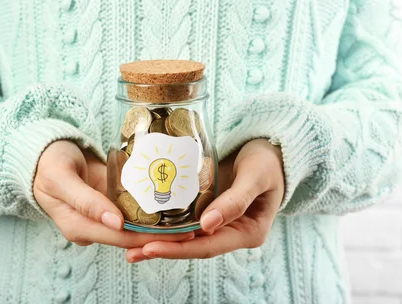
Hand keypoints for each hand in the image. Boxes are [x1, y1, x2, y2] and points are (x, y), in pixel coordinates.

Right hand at [34, 140, 193, 247]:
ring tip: (190, 220)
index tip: (175, 234)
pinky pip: (133, 210)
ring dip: (161, 225)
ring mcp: (102, 216)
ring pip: (135, 225)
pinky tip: (174, 205)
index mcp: (77, 226)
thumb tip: (116, 222)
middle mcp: (93, 227)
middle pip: (132, 236)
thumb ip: (85, 201)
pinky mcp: (109, 204)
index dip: (149, 237)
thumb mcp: (60, 178)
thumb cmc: (48, 163)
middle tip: (193, 229)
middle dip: (162, 235)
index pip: (119, 237)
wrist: (43, 154)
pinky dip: (152, 210)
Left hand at [125, 139, 283, 261]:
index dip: (179, 248)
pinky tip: (145, 225)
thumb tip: (208, 224)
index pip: (209, 246)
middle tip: (131, 252)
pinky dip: (167, 225)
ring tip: (130, 246)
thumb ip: (236, 200)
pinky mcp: (209, 210)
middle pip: (194, 246)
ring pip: (188, 237)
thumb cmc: (268, 161)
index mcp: (248, 232)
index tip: (151, 247)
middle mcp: (232, 232)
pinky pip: (187, 222)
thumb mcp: (256, 176)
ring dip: (161, 241)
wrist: (272, 149)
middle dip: (163, 250)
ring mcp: (220, 223)